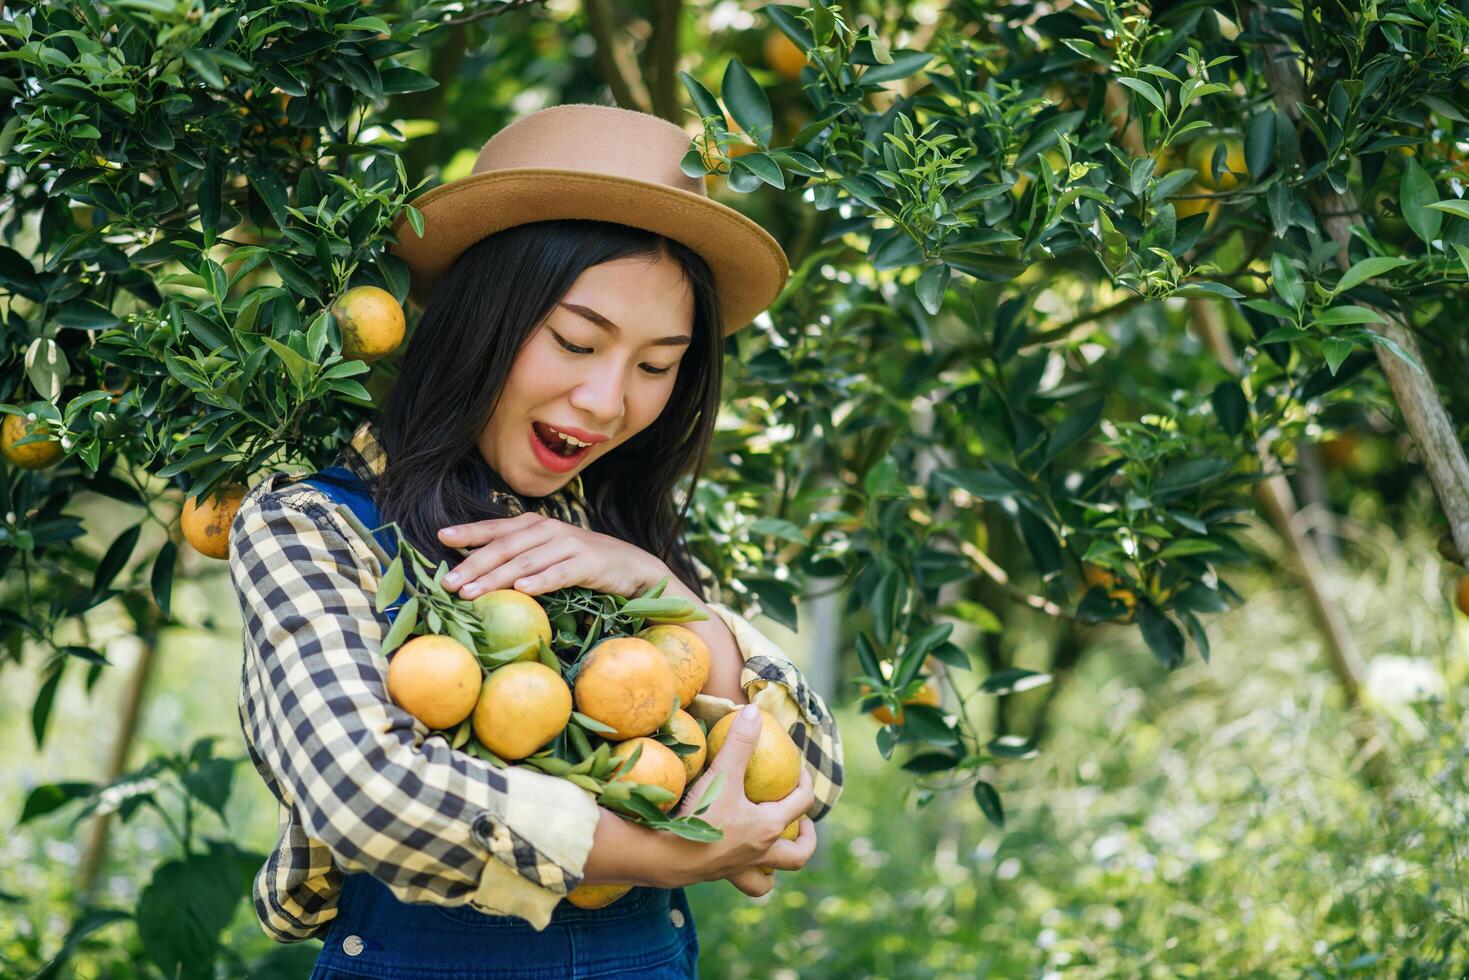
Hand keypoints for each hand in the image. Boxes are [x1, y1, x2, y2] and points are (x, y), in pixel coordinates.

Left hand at [436, 512, 667, 598]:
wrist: (629, 565)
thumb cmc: (579, 562)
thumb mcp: (546, 554)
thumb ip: (517, 556)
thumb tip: (474, 572)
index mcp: (534, 526)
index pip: (495, 529)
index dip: (468, 533)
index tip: (440, 538)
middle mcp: (548, 530)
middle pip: (504, 548)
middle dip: (473, 565)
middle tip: (449, 583)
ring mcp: (568, 544)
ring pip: (525, 562)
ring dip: (496, 578)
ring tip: (472, 593)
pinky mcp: (587, 563)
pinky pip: (559, 573)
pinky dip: (540, 582)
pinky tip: (522, 591)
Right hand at [660, 704, 816, 892]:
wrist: (666, 856)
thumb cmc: (699, 815)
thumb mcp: (722, 774)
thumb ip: (739, 742)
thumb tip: (754, 711)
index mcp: (768, 826)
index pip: (802, 803)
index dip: (805, 784)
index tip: (798, 771)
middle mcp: (760, 851)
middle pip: (797, 854)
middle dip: (804, 838)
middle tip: (800, 823)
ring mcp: (740, 868)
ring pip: (769, 878)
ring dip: (776, 867)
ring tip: (774, 849)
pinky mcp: (719, 876)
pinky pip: (741, 882)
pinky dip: (745, 875)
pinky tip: (737, 860)